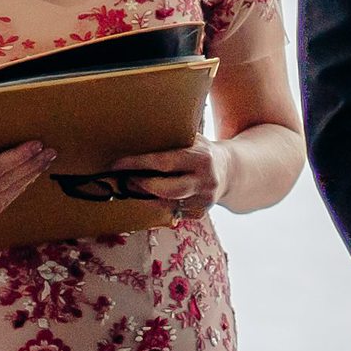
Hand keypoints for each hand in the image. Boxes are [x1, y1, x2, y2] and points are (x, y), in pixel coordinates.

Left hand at [103, 140, 229, 216]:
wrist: (232, 171)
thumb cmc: (203, 151)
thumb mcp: (193, 139)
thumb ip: (171, 140)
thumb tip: (135, 137)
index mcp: (201, 158)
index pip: (164, 163)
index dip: (138, 164)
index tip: (118, 164)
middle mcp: (204, 181)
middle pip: (166, 190)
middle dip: (141, 185)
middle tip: (125, 178)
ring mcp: (203, 200)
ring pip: (165, 203)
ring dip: (145, 195)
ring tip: (134, 184)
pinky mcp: (199, 213)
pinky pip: (171, 211)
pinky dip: (158, 202)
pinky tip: (153, 193)